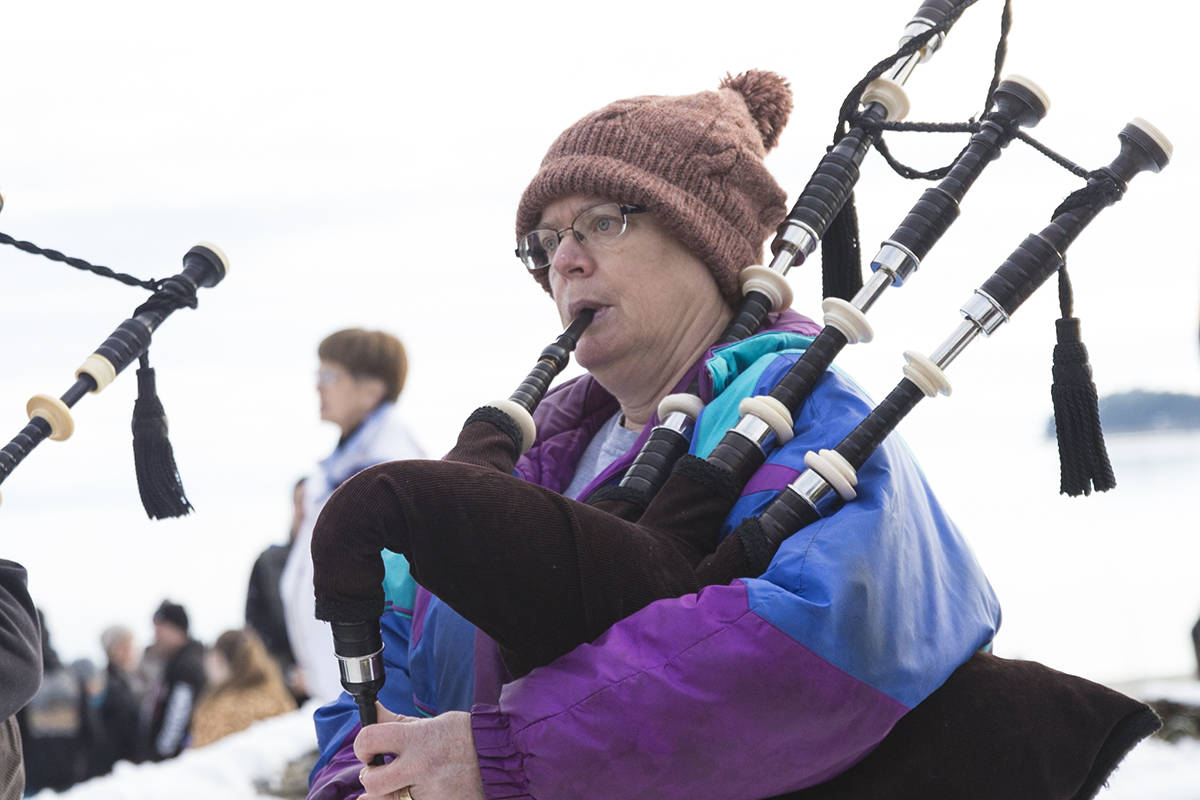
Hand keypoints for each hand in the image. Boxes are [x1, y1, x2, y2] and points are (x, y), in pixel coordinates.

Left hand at [355, 704, 484, 799]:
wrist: (501, 757)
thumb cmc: (465, 737)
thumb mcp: (433, 723)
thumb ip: (398, 723)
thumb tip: (372, 710)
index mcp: (417, 739)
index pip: (369, 739)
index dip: (362, 745)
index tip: (369, 749)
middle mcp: (420, 766)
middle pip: (371, 780)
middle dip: (370, 777)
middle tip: (380, 773)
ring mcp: (429, 792)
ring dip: (388, 795)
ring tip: (401, 786)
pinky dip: (408, 799)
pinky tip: (417, 792)